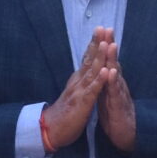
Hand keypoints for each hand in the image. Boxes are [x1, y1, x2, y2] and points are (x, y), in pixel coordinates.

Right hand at [40, 28, 112, 151]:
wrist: (50, 131)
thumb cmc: (65, 114)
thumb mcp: (75, 94)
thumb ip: (82, 82)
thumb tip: (88, 71)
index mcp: (78, 80)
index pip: (87, 58)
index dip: (94, 44)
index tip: (101, 29)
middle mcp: (78, 82)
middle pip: (89, 59)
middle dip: (97, 43)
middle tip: (104, 27)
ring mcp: (80, 91)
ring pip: (91, 71)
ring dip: (99, 57)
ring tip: (106, 42)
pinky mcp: (82, 103)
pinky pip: (92, 90)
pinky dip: (99, 80)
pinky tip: (105, 71)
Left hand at [98, 40, 136, 152]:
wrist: (126, 134)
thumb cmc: (115, 114)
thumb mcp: (107, 94)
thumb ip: (105, 80)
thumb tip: (102, 66)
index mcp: (111, 81)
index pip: (107, 60)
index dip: (104, 45)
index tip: (101, 29)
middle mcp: (117, 84)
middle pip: (113, 61)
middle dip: (110, 45)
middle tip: (108, 29)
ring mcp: (119, 94)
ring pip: (116, 74)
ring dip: (113, 60)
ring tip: (111, 45)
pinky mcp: (119, 106)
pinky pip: (116, 93)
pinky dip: (114, 82)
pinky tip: (112, 72)